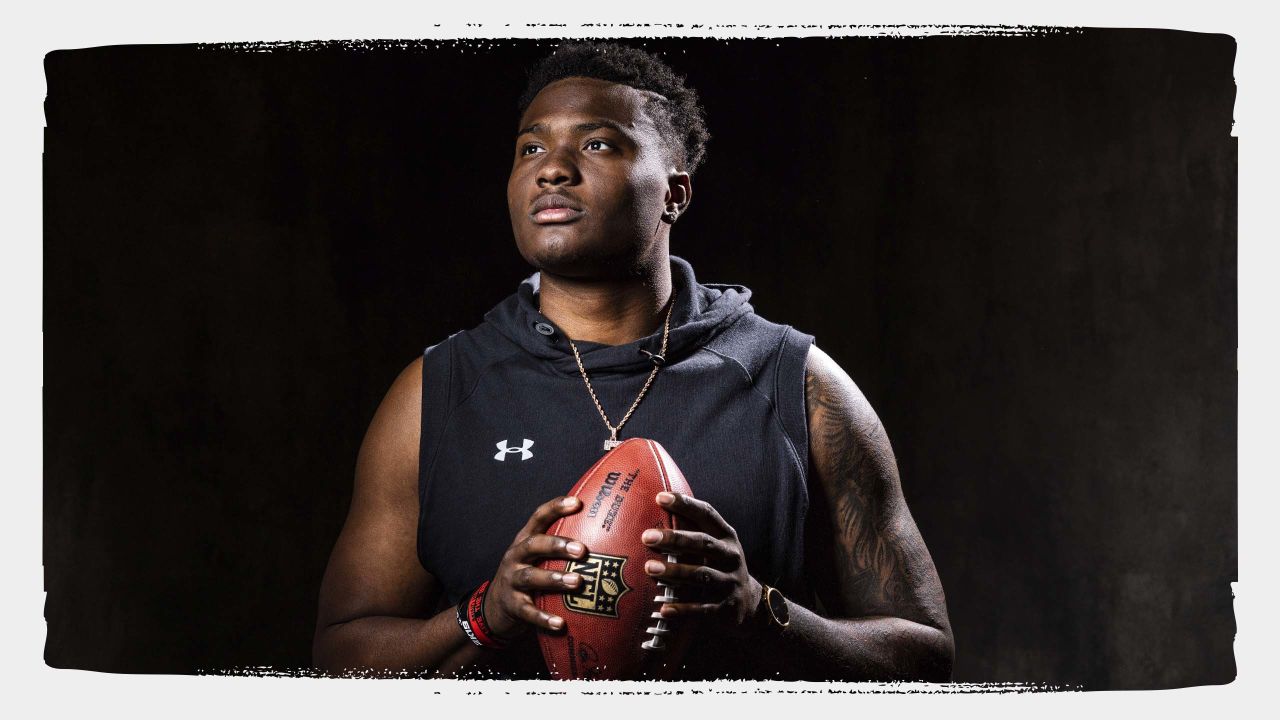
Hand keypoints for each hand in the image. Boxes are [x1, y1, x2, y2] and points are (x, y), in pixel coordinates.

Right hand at [483, 495, 587, 639]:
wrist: (494, 608)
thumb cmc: (528, 576)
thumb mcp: (537, 557)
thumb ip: (560, 547)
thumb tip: (607, 535)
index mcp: (525, 540)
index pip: (538, 518)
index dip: (556, 508)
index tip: (578, 502)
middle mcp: (516, 557)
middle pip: (533, 545)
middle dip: (557, 545)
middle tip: (582, 550)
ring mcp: (511, 581)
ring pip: (531, 577)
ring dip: (554, 579)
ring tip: (577, 582)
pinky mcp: (512, 606)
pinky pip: (528, 612)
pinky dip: (544, 617)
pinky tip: (560, 623)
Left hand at [640, 491, 763, 637]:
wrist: (749, 603)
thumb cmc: (719, 566)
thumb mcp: (715, 546)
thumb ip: (693, 530)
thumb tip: (655, 507)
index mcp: (726, 537)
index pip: (707, 514)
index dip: (685, 505)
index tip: (661, 497)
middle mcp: (731, 556)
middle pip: (703, 544)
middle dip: (675, 539)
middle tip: (647, 537)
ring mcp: (730, 582)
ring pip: (702, 575)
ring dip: (675, 572)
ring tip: (649, 568)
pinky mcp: (726, 607)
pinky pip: (703, 609)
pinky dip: (683, 609)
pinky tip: (663, 609)